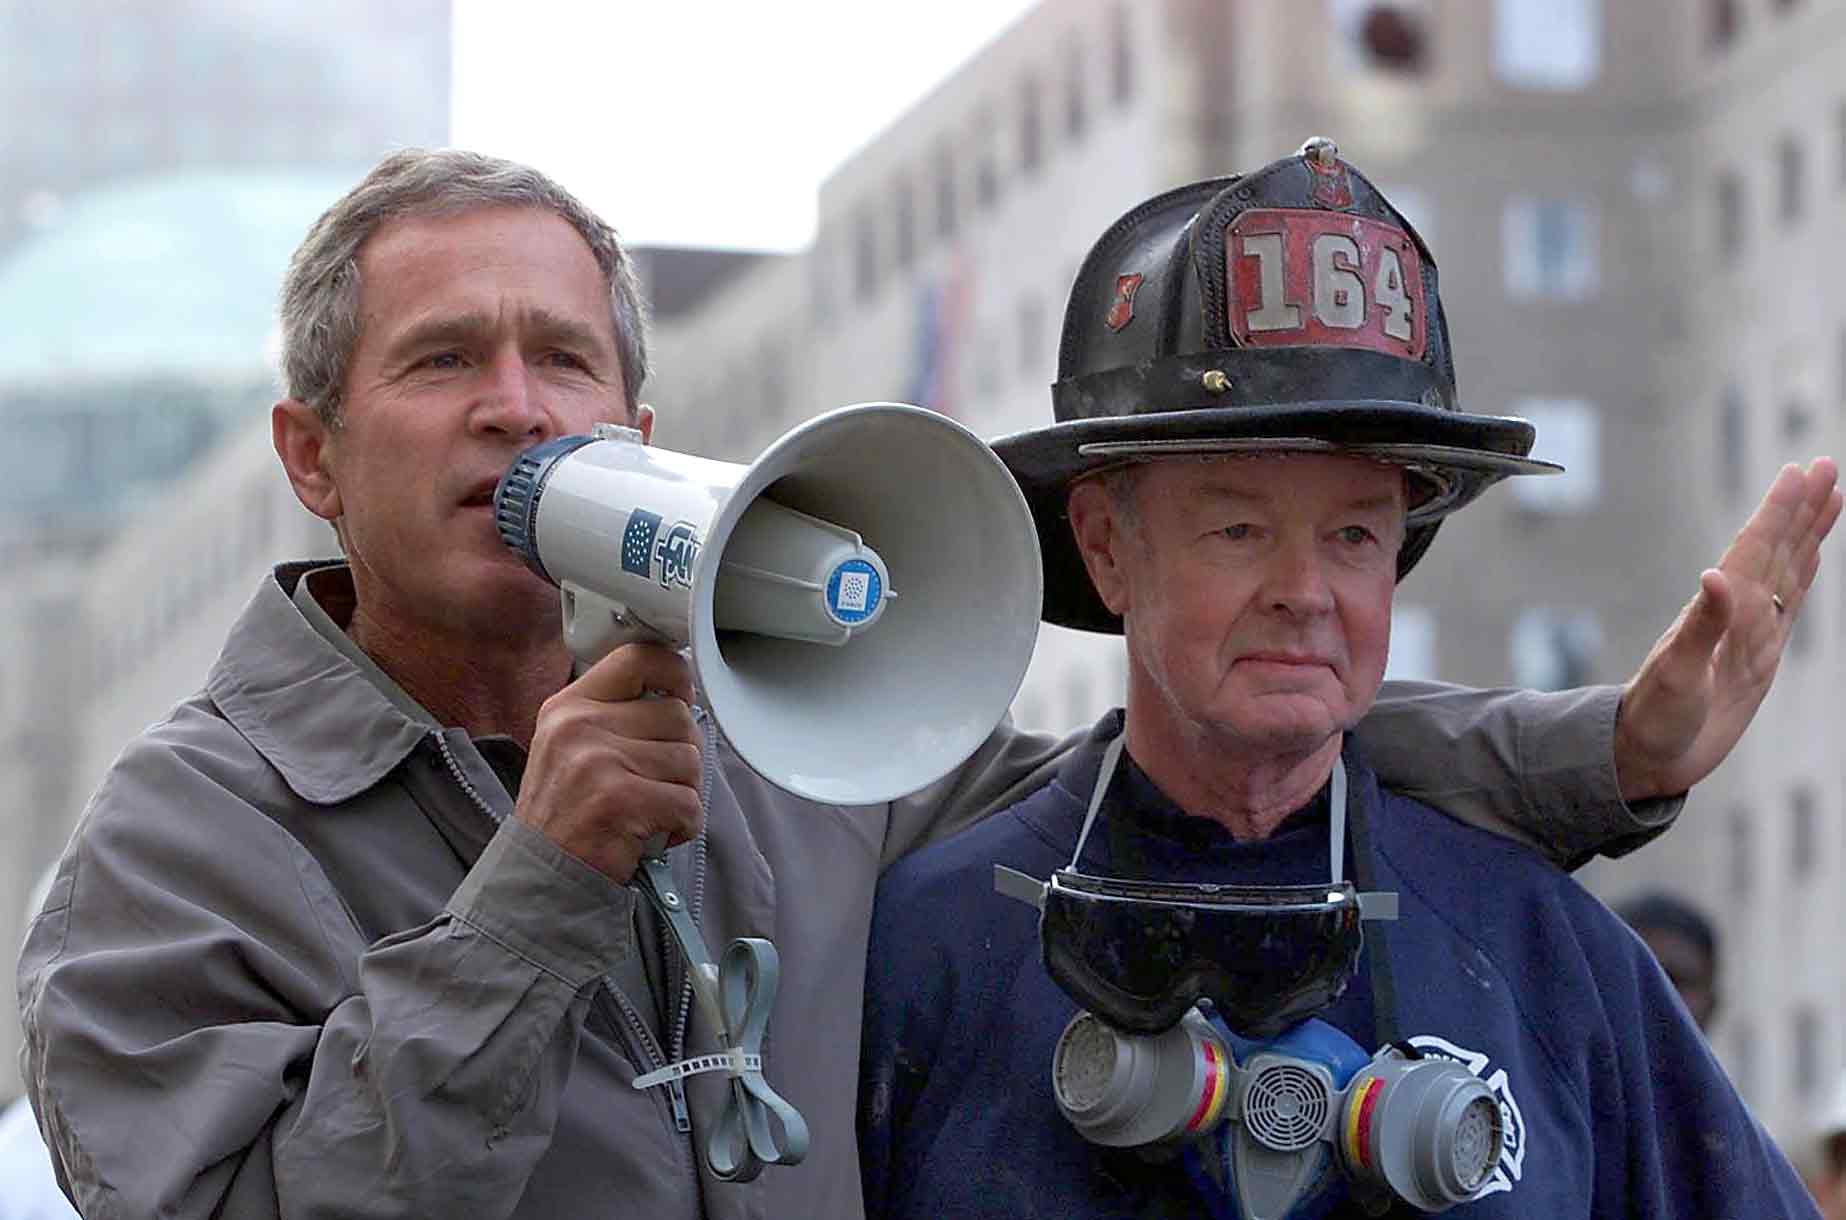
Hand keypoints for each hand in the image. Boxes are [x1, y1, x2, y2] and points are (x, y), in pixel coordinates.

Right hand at [515, 642, 702, 881]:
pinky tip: (656, 833)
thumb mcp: (571, 746)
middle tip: (657, 784)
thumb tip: (680, 695)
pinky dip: (683, 825)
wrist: (540, 876)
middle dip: (682, 755)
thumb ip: (616, 714)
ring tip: (651, 810)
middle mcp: (581, 726)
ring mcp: (599, 762)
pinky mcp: (621, 800)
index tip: (681, 697)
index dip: (675, 675)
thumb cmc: (566, 814)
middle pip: (678, 716)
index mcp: (570, 706)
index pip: (640, 658)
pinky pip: (689, 803)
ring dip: (683, 793)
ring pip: (690, 761)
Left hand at [1614, 458, 1841, 799]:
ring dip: (1807, 532)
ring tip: (1829, 494)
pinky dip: (1804, 574)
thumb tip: (1714, 575)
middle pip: (1776, 549)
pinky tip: (1812, 553)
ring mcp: (1750, 632)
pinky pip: (1789, 604)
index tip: (1800, 473)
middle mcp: (1736, 614)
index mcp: (1718, 612)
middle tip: (1825, 464)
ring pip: (1788, 569)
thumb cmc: (1654, 717)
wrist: (1647, 755)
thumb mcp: (1677, 674)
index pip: (1754, 550)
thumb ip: (1700, 627)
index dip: (1778, 512)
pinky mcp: (1759, 655)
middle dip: (1801, 508)